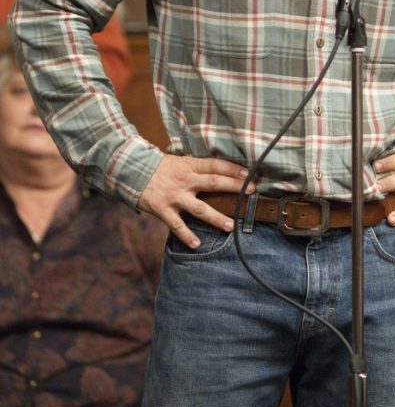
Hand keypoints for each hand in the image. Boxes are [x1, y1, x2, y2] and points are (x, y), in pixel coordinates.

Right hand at [137, 154, 253, 247]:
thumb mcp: (180, 161)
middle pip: (213, 183)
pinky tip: (196, 244)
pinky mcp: (163, 209)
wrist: (132, 170)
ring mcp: (174, 196)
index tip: (249, 175)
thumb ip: (197, 169)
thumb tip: (220, 173)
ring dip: (216, 218)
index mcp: (190, 166)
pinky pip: (177, 225)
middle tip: (250, 193)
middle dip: (233, 188)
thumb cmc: (161, 167)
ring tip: (231, 226)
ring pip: (199, 208)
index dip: (232, 169)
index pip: (215, 165)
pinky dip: (187, 235)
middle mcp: (184, 180)